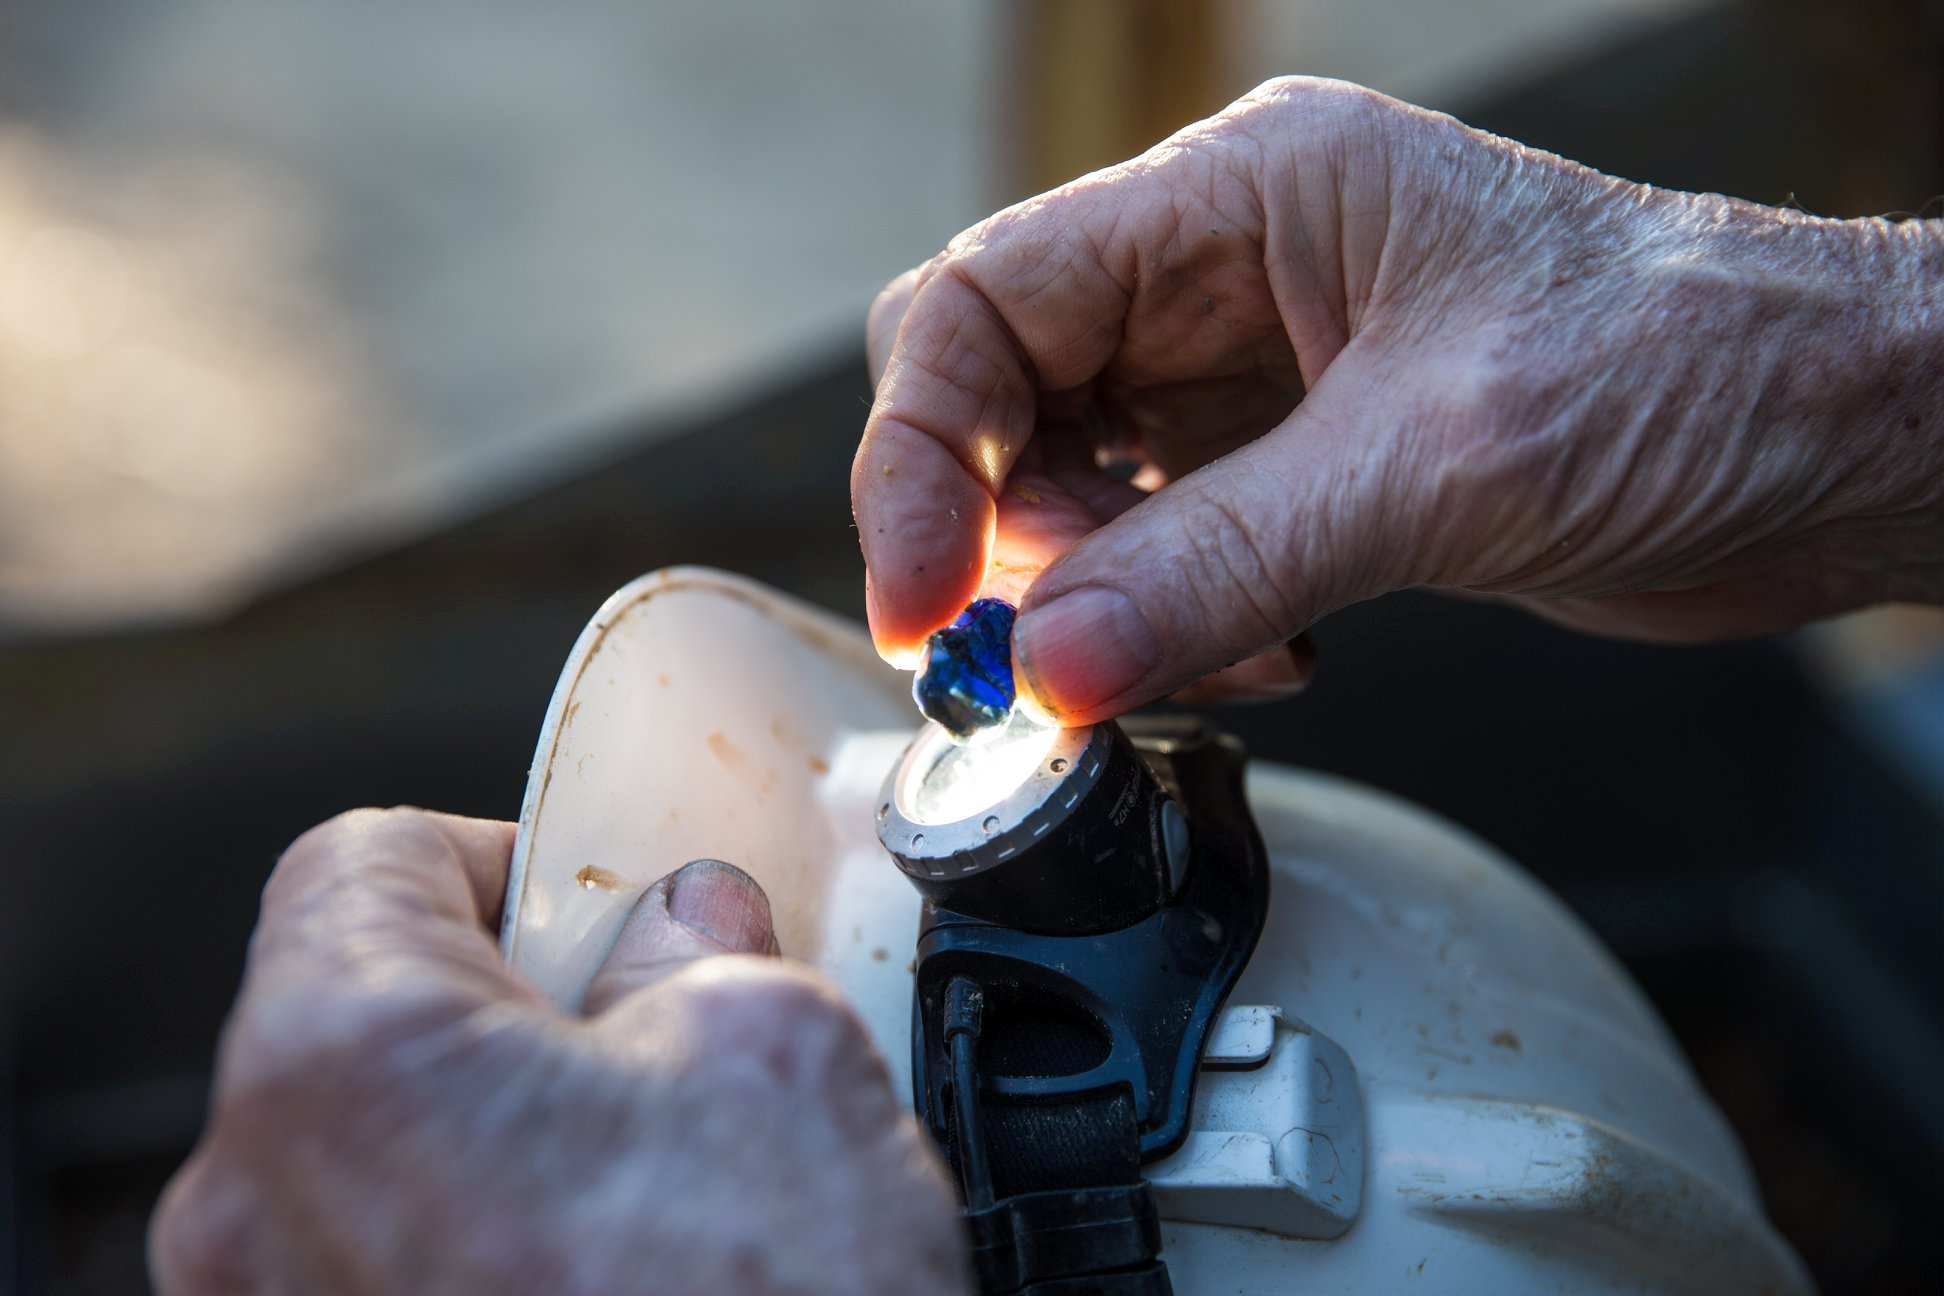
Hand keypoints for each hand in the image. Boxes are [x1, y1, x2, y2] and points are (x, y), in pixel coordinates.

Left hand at [150, 809, 967, 1294]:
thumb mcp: (778, 1055)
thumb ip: (704, 954)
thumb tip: (688, 935)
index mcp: (339, 1063)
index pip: (364, 863)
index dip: (505, 858)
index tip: (597, 905)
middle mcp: (256, 1210)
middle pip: (366, 1020)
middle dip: (520, 1013)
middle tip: (660, 1045)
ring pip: (384, 1162)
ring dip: (513, 1143)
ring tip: (661, 1191)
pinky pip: (391, 1274)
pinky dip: (491, 1250)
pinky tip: (624, 1283)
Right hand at [853, 77, 1943, 722]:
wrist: (1833, 443)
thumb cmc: (1692, 368)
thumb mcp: (1439, 462)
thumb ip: (1225, 566)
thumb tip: (1053, 668)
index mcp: (1243, 197)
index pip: (992, 298)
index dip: (921, 451)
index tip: (924, 599)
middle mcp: (1225, 275)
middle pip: (1002, 395)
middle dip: (1000, 536)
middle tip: (1035, 659)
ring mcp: (1253, 376)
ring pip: (1072, 489)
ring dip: (1093, 600)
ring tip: (1205, 655)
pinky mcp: (1293, 470)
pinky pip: (1157, 553)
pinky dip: (1170, 625)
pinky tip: (1269, 654)